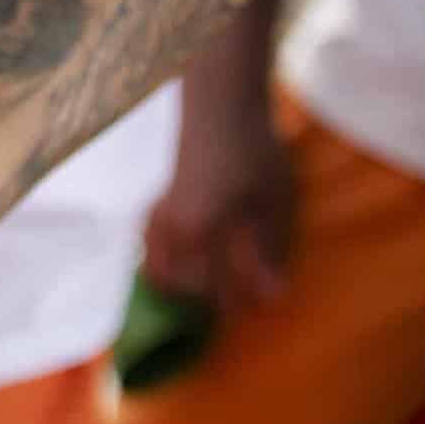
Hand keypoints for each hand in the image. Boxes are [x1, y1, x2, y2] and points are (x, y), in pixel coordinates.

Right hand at [142, 107, 293, 316]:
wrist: (221, 111)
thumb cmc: (254, 154)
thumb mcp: (272, 203)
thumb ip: (269, 252)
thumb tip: (273, 298)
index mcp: (203, 232)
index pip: (215, 288)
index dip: (236, 305)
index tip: (256, 311)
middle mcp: (173, 231)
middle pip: (182, 287)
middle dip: (205, 302)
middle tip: (231, 307)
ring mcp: (158, 220)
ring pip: (158, 273)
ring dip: (180, 289)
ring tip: (206, 294)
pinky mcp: (155, 211)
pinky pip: (150, 253)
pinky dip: (164, 268)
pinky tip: (184, 268)